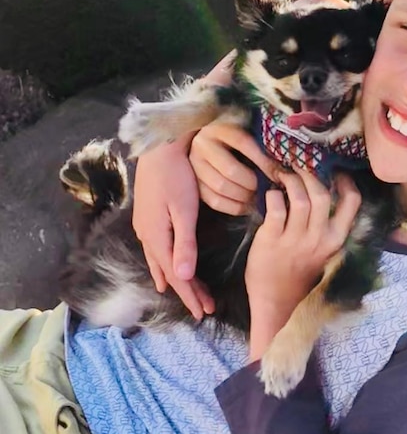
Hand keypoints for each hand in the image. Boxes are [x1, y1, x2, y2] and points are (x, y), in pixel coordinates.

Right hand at [132, 138, 214, 318]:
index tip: (205, 312)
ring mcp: (145, 228)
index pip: (177, 276)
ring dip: (177, 280)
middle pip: (169, 272)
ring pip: (162, 263)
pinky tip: (168, 268)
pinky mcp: (148, 219)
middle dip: (187, 292)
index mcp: (157, 238)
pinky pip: (157, 251)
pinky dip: (166, 265)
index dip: (191, 295)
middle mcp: (147, 237)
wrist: (159, 148)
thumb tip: (183, 278)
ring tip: (187, 296)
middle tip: (204, 309)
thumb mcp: (183, 211)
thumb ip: (184, 244)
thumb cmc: (176, 177)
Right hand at [189, 123, 279, 214]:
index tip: (279, 172)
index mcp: (219, 127)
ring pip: (221, 187)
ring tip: (258, 197)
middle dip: (253, 183)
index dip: (263, 160)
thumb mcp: (246, 130)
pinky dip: (234, 207)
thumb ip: (261, 142)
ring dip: (244, 196)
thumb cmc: (236, 135)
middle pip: (230, 170)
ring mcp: (194, 164)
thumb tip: (284, 163)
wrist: (209, 140)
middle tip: (267, 188)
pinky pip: (214, 200)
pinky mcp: (193, 183)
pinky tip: (247, 206)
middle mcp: (202, 144)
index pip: (243, 142)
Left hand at [246, 169, 361, 358]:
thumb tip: (321, 190)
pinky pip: (275, 208)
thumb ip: (326, 226)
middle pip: (322, 195)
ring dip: (291, 180)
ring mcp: (295, 240)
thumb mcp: (323, 251)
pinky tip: (271, 194)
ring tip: (283, 175)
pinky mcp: (271, 241)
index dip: (345, 182)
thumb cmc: (300, 274)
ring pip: (300, 198)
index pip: (351, 203)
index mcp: (335, 240)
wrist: (277, 304)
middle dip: (310, 173)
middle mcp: (318, 238)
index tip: (334, 170)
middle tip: (299, 165)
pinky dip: (273, 195)